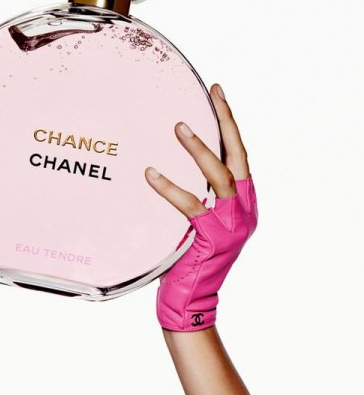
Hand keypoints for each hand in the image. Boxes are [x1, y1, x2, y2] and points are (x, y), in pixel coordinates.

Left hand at [145, 83, 257, 331]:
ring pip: (220, 178)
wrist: (191, 300)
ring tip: (179, 127)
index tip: (218, 93)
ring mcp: (232, 225)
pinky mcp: (213, 238)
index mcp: (244, 203)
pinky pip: (191, 205)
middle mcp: (244, 210)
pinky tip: (150, 173)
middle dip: (226, 123)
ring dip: (200, 150)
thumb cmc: (188, 258)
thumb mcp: (200, 222)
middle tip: (211, 96)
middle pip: (239, 158)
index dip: (230, 123)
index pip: (240, 155)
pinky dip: (170, 188)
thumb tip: (169, 160)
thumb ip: (198, 195)